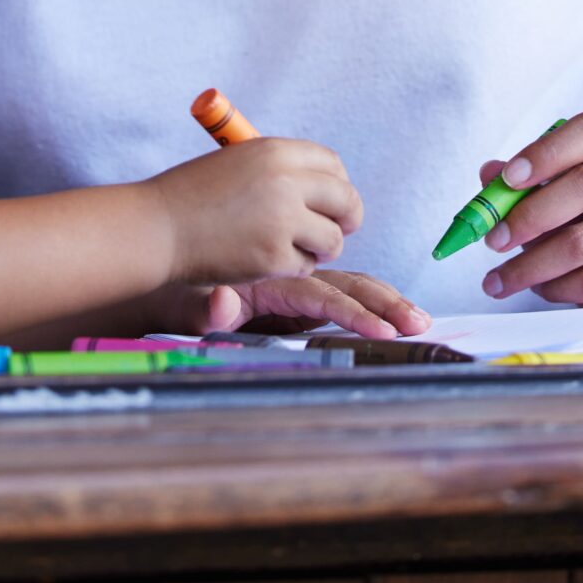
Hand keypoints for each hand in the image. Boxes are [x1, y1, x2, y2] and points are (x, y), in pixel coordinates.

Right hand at [149, 137, 362, 285]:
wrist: (157, 228)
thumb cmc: (191, 196)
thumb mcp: (238, 162)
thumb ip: (279, 170)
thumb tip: (325, 187)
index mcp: (275, 151)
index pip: (333, 164)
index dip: (337, 185)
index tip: (331, 201)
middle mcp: (285, 181)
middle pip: (346, 200)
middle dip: (346, 219)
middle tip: (333, 232)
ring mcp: (282, 220)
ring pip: (333, 239)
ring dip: (318, 248)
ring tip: (291, 248)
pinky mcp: (274, 257)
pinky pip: (305, 265)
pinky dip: (291, 268)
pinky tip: (265, 262)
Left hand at [192, 270, 432, 340]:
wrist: (162, 250)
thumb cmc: (175, 285)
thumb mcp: (184, 303)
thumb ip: (205, 308)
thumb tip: (221, 304)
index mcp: (271, 278)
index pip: (322, 296)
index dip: (354, 314)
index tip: (384, 331)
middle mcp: (288, 275)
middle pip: (346, 284)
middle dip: (385, 303)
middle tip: (419, 323)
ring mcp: (291, 281)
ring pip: (347, 284)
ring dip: (383, 299)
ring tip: (417, 319)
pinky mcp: (290, 291)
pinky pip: (334, 290)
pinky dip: (364, 298)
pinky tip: (389, 313)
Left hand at [474, 110, 582, 304]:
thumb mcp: (561, 194)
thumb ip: (526, 184)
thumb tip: (489, 175)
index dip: (547, 151)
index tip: (508, 178)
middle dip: (530, 215)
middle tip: (493, 241)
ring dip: (533, 264)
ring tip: (503, 278)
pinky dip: (557, 288)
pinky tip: (541, 289)